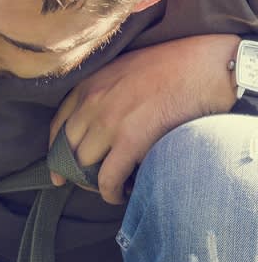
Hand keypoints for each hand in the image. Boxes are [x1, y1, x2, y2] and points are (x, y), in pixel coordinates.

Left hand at [49, 34, 239, 204]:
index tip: (57, 169)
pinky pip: (108, 178)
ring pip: (84, 166)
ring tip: (110, 188)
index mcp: (88, 85)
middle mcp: (92, 103)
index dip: (55, 152)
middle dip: (74, 172)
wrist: (205, 66)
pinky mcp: (131, 140)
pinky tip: (121, 195)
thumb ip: (104, 93)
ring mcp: (109, 122)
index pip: (58, 126)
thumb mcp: (123, 70)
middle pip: (68, 149)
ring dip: (94, 183)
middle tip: (88, 184)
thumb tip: (98, 124)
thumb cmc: (172, 66)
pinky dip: (110, 193)